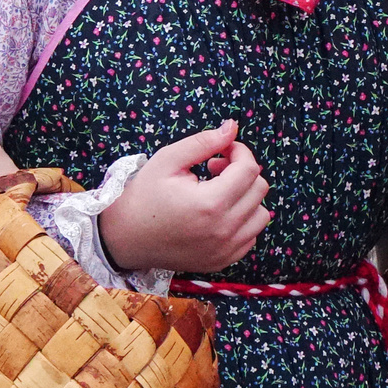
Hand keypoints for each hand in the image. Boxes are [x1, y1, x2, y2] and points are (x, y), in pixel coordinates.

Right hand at [97, 121, 270, 274]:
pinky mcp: (223, 261)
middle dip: (242, 171)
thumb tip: (232, 127)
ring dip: (246, 197)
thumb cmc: (143, 196)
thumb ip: (203, 142)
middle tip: (214, 169)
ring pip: (261, 215)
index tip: (222, 150)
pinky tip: (219, 213)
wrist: (125, 237)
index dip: (239, 151)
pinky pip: (251, 236)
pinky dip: (242, 220)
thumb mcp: (168, 160)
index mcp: (211, 203)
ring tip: (218, 192)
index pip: (249, 169)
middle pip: (259, 190)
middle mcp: (224, 230)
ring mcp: (225, 250)